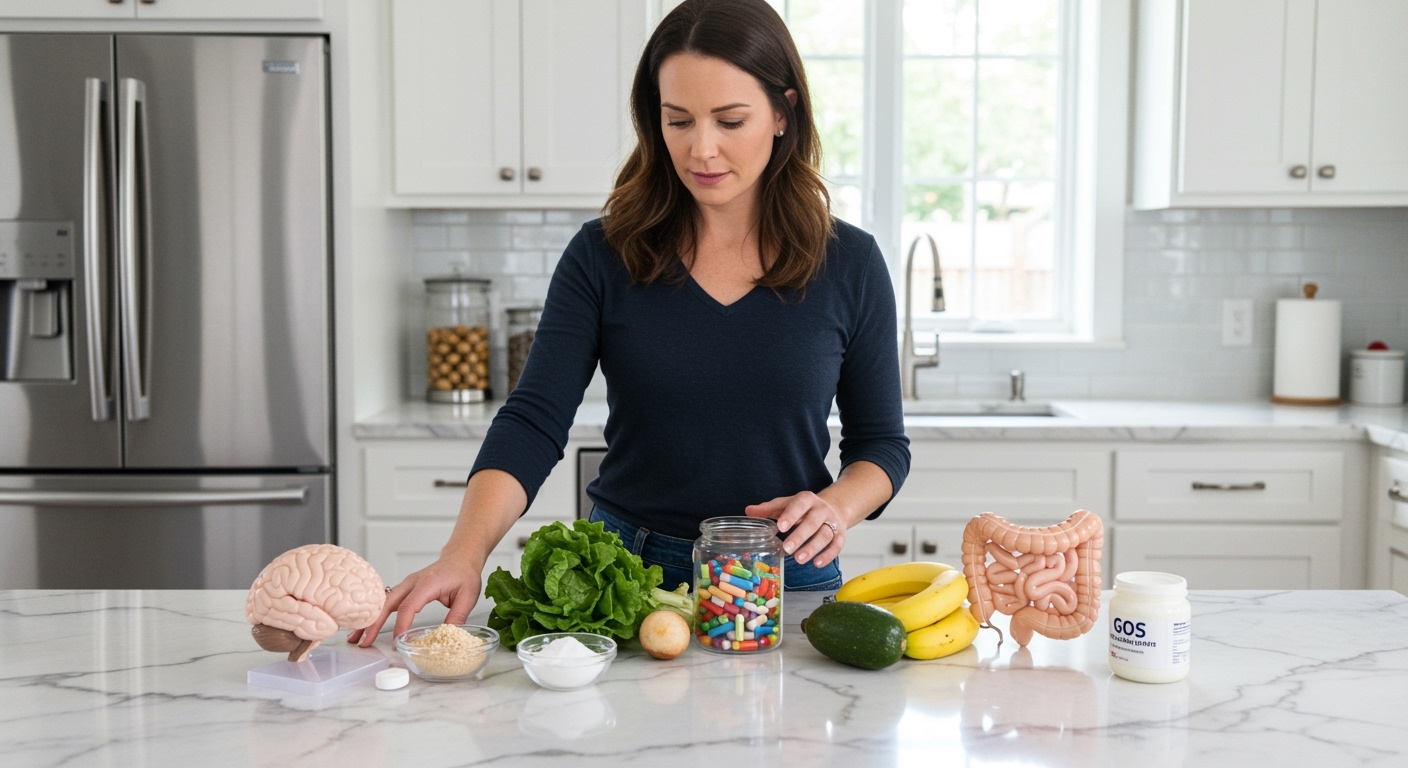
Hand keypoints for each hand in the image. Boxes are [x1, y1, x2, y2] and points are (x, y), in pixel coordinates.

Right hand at [346, 555, 482, 646]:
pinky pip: (387, 601)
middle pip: (387, 603)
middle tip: (363, 642)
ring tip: (356, 638)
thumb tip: (447, 636)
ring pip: (382, 602)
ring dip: (369, 620)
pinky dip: (376, 614)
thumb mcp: (468, 596)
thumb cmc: (463, 574)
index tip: (397, 641)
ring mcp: (406, 584)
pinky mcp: (404, 589)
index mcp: (427, 583)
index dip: (401, 625)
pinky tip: (366, 626)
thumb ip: (457, 616)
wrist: (460, 557)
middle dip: (373, 623)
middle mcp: (412, 582)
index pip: (409, 606)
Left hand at [744, 491, 845, 567]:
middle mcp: (821, 510)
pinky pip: (837, 546)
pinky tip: (817, 563)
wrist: (833, 508)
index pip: (799, 505)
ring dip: (813, 547)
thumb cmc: (804, 509)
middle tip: (787, 548)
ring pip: (825, 535)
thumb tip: (749, 511)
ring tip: (799, 559)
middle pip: (813, 522)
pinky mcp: (840, 535)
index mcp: (806, 499)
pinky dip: (828, 555)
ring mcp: (832, 522)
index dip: (791, 515)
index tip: (781, 526)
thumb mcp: (786, 505)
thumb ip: (769, 509)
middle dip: (800, 536)